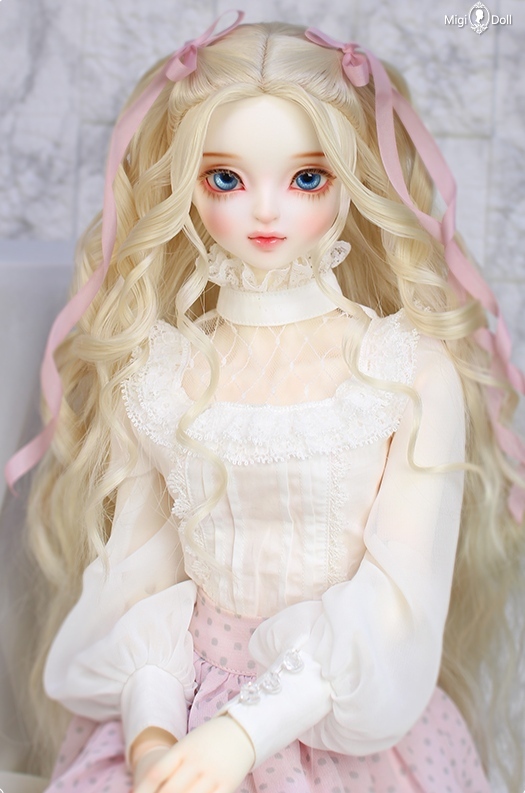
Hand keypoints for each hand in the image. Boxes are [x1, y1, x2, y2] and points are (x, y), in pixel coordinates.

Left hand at [133, 714, 254, 792]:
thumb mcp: (186, 746)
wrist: (240, 729)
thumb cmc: (207, 741)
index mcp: (183, 749)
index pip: (157, 773)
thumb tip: (140, 790)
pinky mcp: (227, 784)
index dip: (143, 790)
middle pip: (171, 790)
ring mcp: (212, 774)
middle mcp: (196, 762)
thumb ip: (169, 767)